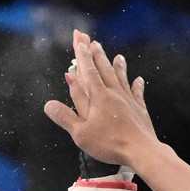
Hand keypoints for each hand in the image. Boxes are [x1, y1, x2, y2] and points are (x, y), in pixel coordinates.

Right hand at [44, 30, 157, 172]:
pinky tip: (138, 79)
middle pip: (104, 69)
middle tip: (92, 40)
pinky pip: (137, 92)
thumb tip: (48, 104)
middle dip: (96, 54)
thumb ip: (65, 117)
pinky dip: (136, 85)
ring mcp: (128, 100)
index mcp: (98, 96)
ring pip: (121, 77)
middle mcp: (114, 93)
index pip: (88, 70)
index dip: (82, 54)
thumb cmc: (109, 143)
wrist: (141, 151)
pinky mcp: (139, 109)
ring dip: (116, 65)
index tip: (79, 39)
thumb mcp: (80, 133)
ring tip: (116, 55)